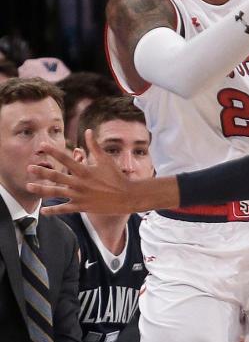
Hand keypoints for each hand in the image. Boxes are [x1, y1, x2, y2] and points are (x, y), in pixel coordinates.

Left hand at [27, 129, 177, 214]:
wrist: (127, 196)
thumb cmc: (117, 176)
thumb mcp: (106, 160)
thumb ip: (94, 146)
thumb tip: (88, 131)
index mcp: (85, 170)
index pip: (66, 158)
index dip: (53, 151)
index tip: (42, 146)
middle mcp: (79, 183)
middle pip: (56, 176)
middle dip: (41, 171)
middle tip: (29, 168)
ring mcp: (79, 196)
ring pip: (56, 193)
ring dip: (41, 189)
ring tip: (29, 186)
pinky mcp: (81, 206)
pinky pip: (64, 209)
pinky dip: (53, 210)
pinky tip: (43, 210)